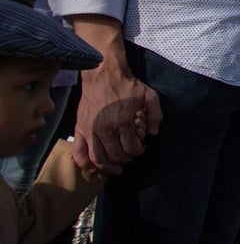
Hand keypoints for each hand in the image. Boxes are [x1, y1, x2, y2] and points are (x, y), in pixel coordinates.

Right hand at [71, 17, 161, 174]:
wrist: (103, 74)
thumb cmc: (127, 85)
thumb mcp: (149, 95)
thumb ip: (155, 114)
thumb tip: (154, 133)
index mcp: (123, 122)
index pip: (132, 149)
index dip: (139, 151)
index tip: (141, 147)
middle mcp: (105, 129)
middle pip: (116, 156)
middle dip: (126, 159)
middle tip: (130, 155)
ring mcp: (90, 130)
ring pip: (98, 159)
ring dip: (108, 167)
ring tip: (115, 168)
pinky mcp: (79, 129)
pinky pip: (79, 153)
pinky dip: (85, 164)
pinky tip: (94, 167)